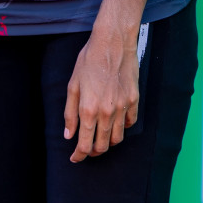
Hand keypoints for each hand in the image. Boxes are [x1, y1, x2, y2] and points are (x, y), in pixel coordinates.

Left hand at [64, 27, 139, 162]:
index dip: (78, 155)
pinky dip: (122, 128)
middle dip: (92, 152)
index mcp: (88, 110)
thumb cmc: (89, 61)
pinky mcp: (134, 101)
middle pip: (102, 146)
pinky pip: (129, 123)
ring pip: (117, 138)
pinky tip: (115, 124)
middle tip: (86, 149)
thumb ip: (70, 113)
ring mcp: (122, 108)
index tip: (75, 158)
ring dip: (107, 143)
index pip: (84, 143)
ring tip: (100, 138)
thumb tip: (69, 134)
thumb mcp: (73, 85)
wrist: (112, 44)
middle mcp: (107, 113)